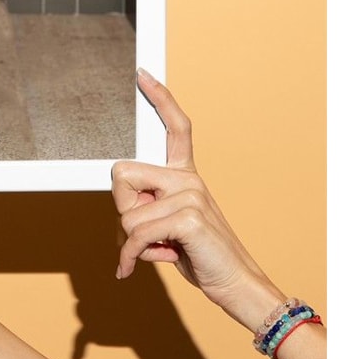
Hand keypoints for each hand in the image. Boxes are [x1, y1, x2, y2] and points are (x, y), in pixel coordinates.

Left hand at [111, 70, 280, 329]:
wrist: (237, 284)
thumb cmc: (199, 255)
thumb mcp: (170, 225)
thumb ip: (149, 208)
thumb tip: (121, 209)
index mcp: (186, 175)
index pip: (176, 126)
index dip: (160, 98)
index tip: (143, 73)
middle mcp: (188, 178)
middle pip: (121, 175)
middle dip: (122, 209)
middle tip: (144, 233)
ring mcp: (190, 193)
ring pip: (125, 213)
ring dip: (130, 242)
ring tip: (157, 251)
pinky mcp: (188, 215)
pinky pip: (135, 234)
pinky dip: (130, 257)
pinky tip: (133, 267)